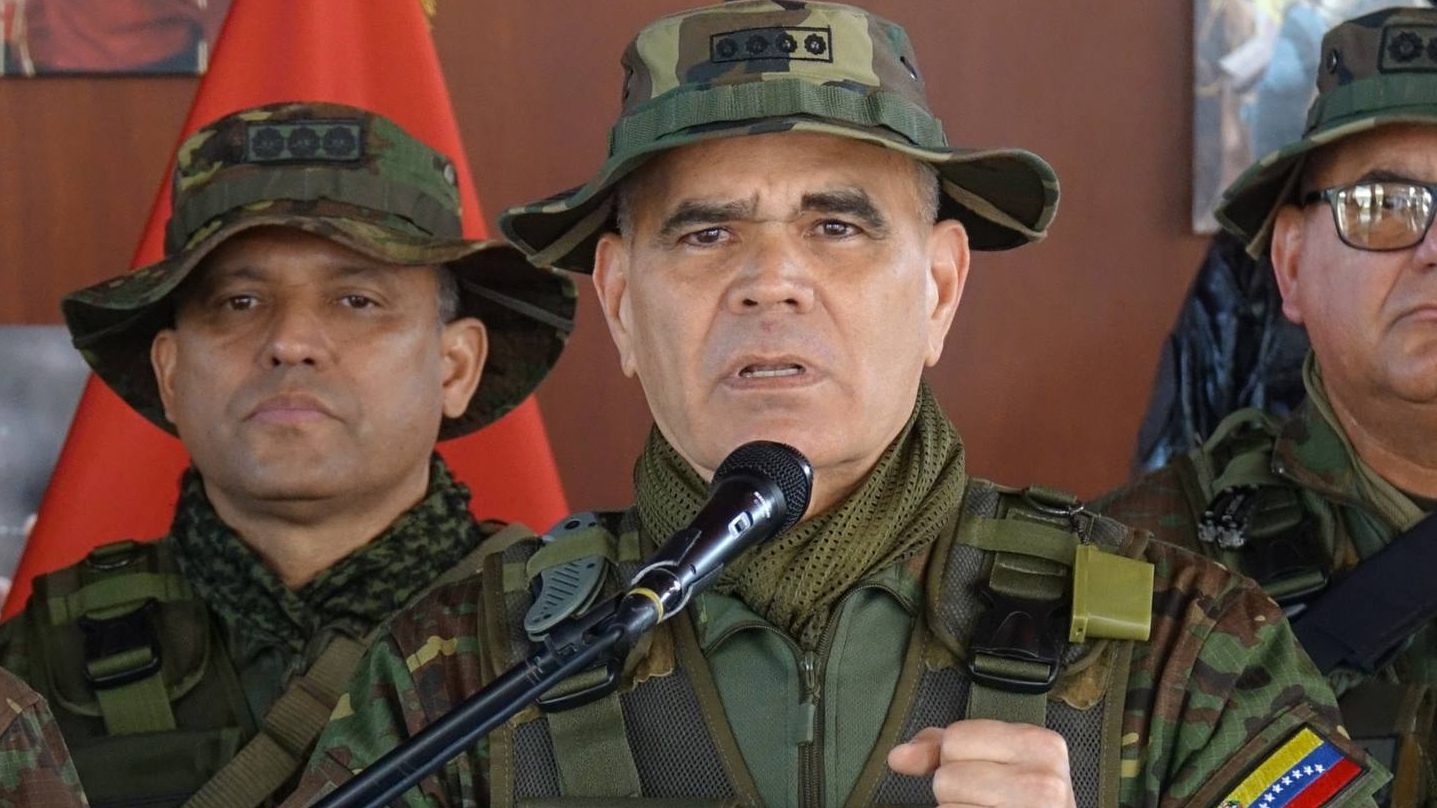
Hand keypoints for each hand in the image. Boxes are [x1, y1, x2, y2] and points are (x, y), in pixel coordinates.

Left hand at [886, 719, 1076, 807]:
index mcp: (1042, 745)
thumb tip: (899, 756)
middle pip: (947, 777)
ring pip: (946, 807)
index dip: (958, 760)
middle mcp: (1043, 781)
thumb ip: (946, 748)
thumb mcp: (998, 763)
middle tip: (989, 800)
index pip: (955, 739)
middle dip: (957, 792)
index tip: (986, 774)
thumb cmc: (1025, 801)